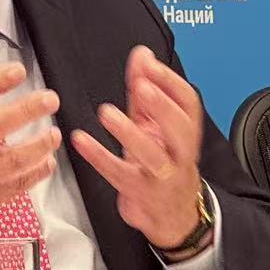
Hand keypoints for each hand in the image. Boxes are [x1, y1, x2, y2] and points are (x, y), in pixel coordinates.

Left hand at [70, 45, 207, 251]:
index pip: (188, 103)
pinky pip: (118, 173)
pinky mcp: (139, 192)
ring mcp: (162, 176)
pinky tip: (81, 141)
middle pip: (179, 128)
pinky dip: (99, 156)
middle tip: (140, 85)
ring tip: (107, 113)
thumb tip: (142, 55)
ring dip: (130, 132)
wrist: (174, 214)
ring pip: (152, 155)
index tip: (149, 65)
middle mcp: (179, 153)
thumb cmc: (164, 163)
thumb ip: (146, 90)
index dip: (170, 82)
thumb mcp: (156, 126)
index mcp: (185, 132)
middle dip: (161, 106)